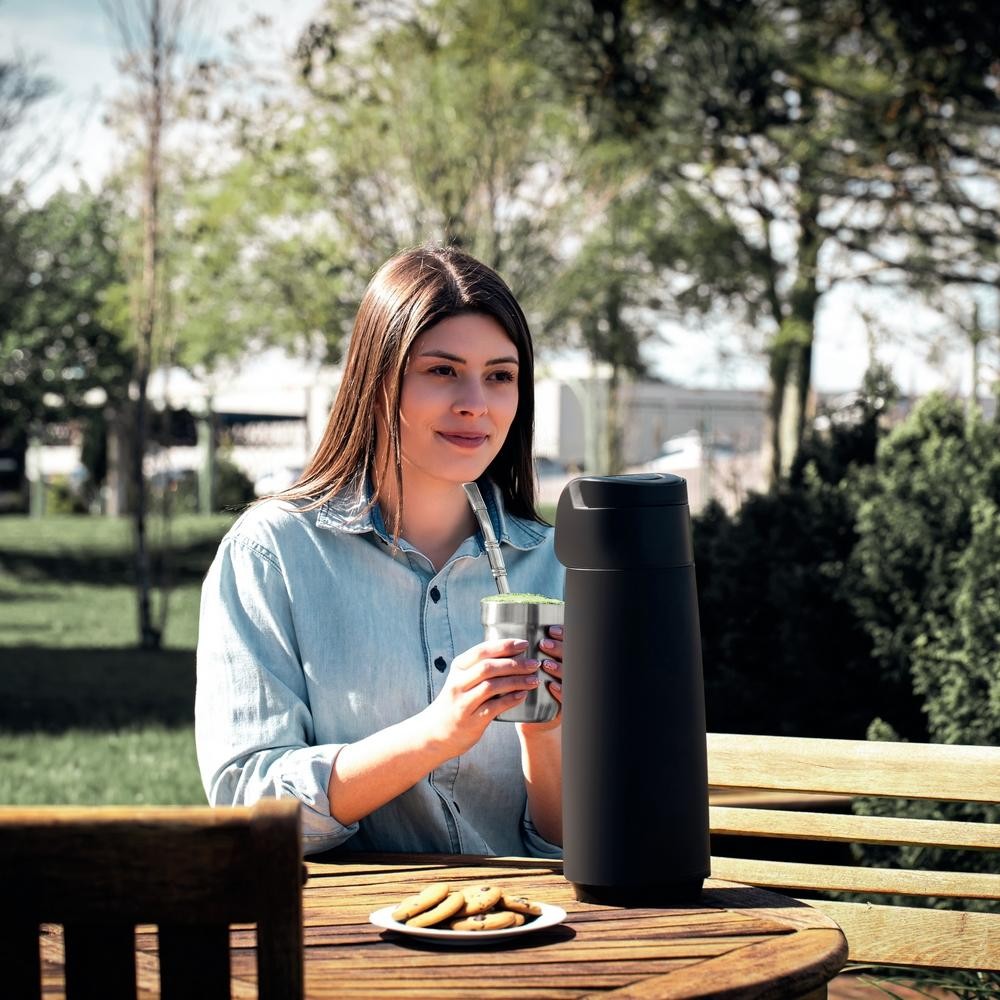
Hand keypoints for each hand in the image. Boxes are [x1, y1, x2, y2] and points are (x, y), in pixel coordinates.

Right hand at [422, 637, 542, 757]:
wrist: (436, 733)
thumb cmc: (456, 702)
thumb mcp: (462, 680)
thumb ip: (480, 667)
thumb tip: (513, 653)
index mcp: (458, 668)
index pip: (482, 651)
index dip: (504, 645)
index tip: (524, 643)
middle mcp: (458, 683)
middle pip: (488, 667)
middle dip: (515, 663)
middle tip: (534, 663)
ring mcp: (463, 703)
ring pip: (492, 686)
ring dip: (516, 681)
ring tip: (533, 679)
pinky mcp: (471, 721)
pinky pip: (494, 707)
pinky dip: (510, 700)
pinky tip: (523, 695)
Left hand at [518, 624, 563, 735]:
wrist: (529, 721)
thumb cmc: (523, 689)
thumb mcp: (524, 670)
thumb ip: (520, 655)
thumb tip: (503, 634)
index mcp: (560, 661)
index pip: (567, 643)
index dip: (563, 634)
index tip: (550, 629)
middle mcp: (567, 674)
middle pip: (571, 657)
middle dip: (560, 648)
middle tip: (544, 644)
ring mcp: (567, 690)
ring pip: (570, 676)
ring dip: (559, 668)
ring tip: (546, 664)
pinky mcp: (563, 708)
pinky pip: (567, 698)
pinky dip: (561, 691)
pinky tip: (552, 686)